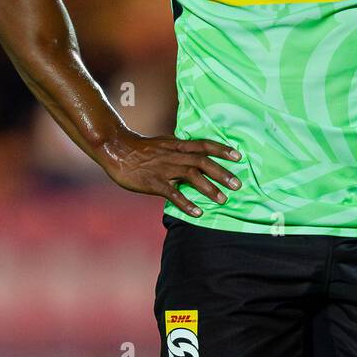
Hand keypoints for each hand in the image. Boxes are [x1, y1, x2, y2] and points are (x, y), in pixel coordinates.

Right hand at [99, 130, 242, 217]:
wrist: (117, 150)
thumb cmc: (142, 148)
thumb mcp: (165, 143)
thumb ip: (181, 149)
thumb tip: (198, 153)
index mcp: (178, 146)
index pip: (204, 145)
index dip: (222, 150)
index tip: (239, 157)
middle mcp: (174, 156)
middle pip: (203, 162)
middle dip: (222, 173)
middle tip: (238, 184)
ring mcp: (164, 169)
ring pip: (191, 176)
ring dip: (209, 188)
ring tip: (223, 200)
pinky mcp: (154, 182)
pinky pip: (173, 194)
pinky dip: (186, 203)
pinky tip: (197, 212)